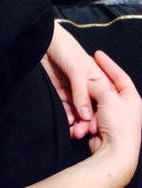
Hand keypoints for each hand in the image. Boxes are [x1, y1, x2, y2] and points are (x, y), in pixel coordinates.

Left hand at [41, 22, 111, 138]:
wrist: (42, 40)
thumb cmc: (65, 48)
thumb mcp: (77, 69)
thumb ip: (81, 92)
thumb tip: (86, 116)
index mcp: (97, 80)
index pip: (102, 102)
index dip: (99, 115)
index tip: (94, 127)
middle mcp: (86, 87)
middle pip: (90, 109)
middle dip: (87, 122)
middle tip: (81, 132)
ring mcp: (73, 90)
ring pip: (78, 111)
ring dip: (76, 122)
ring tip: (74, 132)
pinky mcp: (60, 92)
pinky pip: (65, 108)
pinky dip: (67, 116)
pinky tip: (67, 124)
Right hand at [87, 50, 141, 180]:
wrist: (115, 154)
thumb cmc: (117, 124)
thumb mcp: (107, 97)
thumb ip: (96, 86)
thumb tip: (87, 84)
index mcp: (131, 99)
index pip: (120, 76)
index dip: (109, 64)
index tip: (97, 54)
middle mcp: (124, 109)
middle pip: (105, 91)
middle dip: (91, 89)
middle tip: (80, 77)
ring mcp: (114, 120)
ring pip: (94, 105)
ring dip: (84, 108)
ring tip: (76, 108)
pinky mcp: (103, 130)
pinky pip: (89, 119)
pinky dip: (83, 120)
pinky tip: (77, 121)